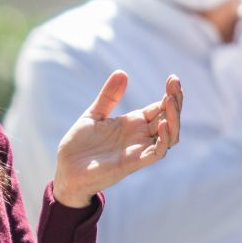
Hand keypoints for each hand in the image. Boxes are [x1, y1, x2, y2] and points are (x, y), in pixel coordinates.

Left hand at [52, 71, 181, 207]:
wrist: (66, 169)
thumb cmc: (79, 145)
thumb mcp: (94, 115)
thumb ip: (109, 97)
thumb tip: (122, 72)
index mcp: (132, 124)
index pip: (160, 108)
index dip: (170, 95)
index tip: (173, 78)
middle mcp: (139, 136)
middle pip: (168, 119)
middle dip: (175, 102)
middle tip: (175, 84)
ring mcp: (138, 150)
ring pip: (168, 136)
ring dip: (173, 119)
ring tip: (171, 101)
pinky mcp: (132, 163)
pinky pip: (155, 153)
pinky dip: (163, 141)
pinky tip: (162, 124)